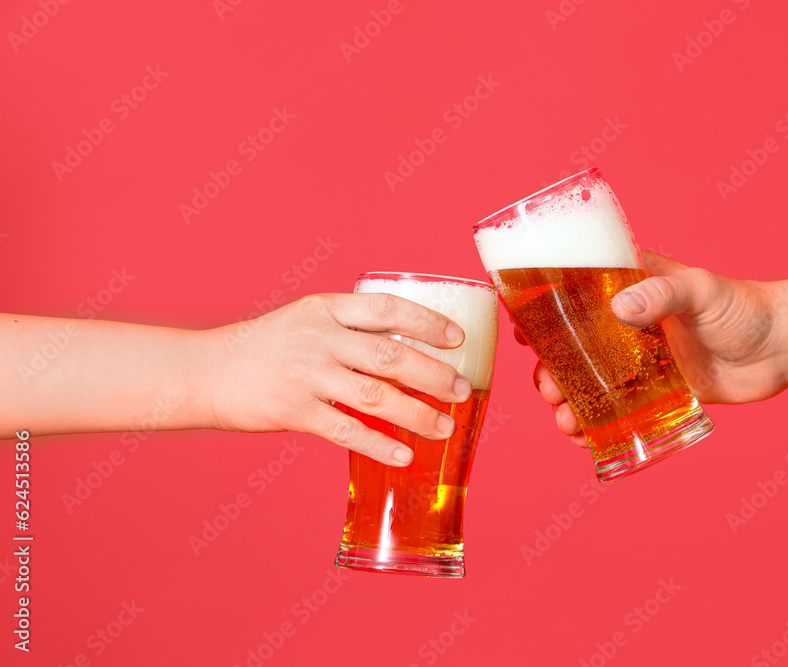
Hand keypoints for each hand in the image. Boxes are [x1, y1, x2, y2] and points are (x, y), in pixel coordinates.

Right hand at [208, 293, 472, 465]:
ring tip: (444, 426)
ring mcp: (305, 375)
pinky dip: (380, 445)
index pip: (387, 309)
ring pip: (375, 396)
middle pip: (390, 356)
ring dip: (416, 414)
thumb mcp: (305, 321)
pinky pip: (347, 432)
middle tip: (462, 389)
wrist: (206, 371)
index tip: (456, 337)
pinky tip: (404, 455)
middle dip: (433, 375)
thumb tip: (406, 350)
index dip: (426, 322)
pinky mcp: (293, 411)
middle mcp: (318, 338)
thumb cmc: (264, 347)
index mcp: (325, 308)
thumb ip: (348, 330)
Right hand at [525, 251, 786, 446]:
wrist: (780, 348)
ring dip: (567, 399)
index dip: (542, 313)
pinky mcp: (654, 390)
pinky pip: (614, 407)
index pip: (573, 295)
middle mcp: (627, 322)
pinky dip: (594, 422)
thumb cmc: (743, 307)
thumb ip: (663, 294)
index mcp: (630, 286)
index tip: (522, 334)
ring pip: (588, 379)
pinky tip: (582, 436)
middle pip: (572, 345)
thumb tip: (621, 306)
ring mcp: (638, 358)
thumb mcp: (701, 290)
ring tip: (563, 419)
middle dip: (550, 369)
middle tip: (548, 388)